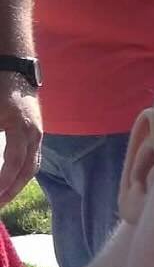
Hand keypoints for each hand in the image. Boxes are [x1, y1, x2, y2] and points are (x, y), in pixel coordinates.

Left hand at [0, 81, 40, 205]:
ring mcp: (37, 135)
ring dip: (16, 186)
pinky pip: (31, 160)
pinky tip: (9, 183)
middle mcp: (34, 135)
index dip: (4, 181)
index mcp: (22, 128)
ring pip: (31, 168)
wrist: (15, 67)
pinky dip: (20, 175)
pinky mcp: (34, 134)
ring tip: (1, 199)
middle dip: (11, 191)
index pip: (15, 162)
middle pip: (27, 171)